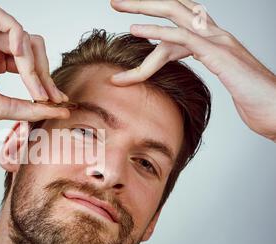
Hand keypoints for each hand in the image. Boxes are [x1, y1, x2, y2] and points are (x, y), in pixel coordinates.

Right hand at [0, 6, 69, 140]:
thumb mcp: (0, 108)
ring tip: (34, 84)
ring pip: (18, 33)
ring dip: (32, 59)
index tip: (56, 101)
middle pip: (29, 45)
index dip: (46, 79)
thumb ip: (29, 107)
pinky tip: (21, 56)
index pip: (29, 62)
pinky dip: (15, 33)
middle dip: (43, 70)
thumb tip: (60, 110)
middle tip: (47, 94)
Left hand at [110, 0, 275, 141]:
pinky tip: (135, 29)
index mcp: (215, 41)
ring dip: (144, 8)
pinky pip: (183, 37)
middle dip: (145, 3)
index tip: (132, 21)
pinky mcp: (219, 54)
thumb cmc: (257, 102)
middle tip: (117, 1)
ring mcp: (219, 41)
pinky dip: (156, 31)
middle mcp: (216, 35)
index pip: (182, 21)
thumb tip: (188, 81)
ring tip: (117, 5)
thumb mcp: (225, 84)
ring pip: (176, 14)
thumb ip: (208, 72)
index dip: (156, 19)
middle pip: (175, 8)